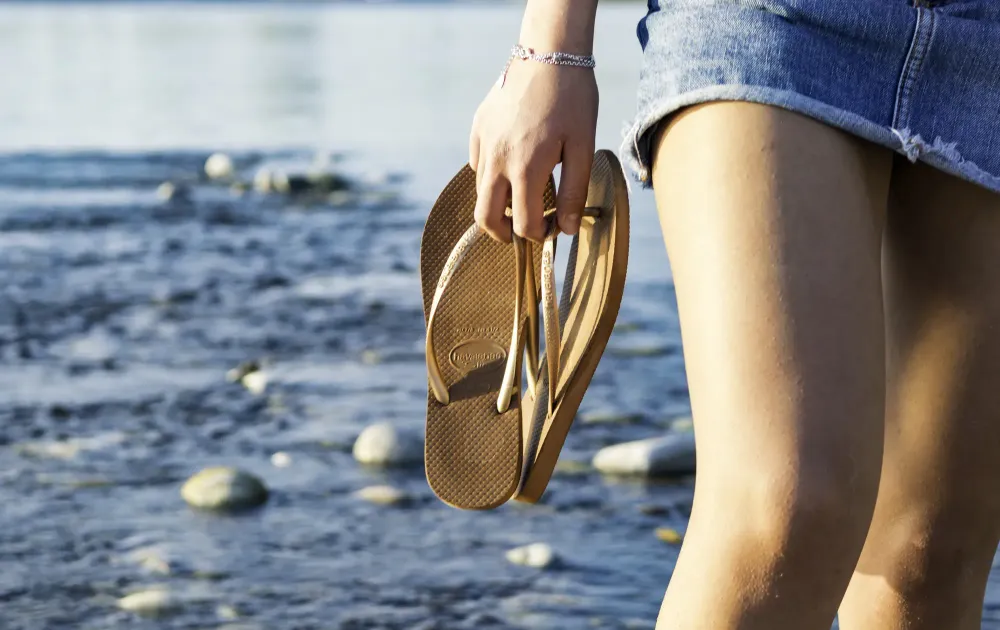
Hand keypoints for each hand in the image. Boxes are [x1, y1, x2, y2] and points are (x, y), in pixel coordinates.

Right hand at [469, 58, 597, 241]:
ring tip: (522, 196)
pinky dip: (490, 174)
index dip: (539, 235)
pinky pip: (476, 163)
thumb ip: (574, 192)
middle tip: (522, 232)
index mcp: (526, 169)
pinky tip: (511, 164)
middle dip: (504, 233)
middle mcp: (498, 160)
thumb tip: (568, 229)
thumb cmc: (572, 100)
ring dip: (498, 203)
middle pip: (486, 217)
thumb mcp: (583, 147)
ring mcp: (484, 143)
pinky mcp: (478, 127)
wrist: (549, 54)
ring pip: (481, 190)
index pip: (524, 224)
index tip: (554, 228)